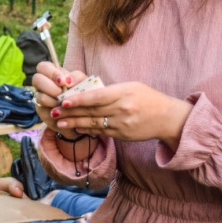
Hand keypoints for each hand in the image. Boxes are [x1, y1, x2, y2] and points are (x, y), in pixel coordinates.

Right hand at [32, 61, 86, 136]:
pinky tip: (63, 113)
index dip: (51, 73)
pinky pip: (43, 110)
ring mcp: (40, 97)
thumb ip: (77, 77)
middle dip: (51, 87)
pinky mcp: (41, 111)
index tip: (62, 81)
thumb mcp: (83, 83)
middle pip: (36, 79)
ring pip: (40, 97)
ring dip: (53, 101)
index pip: (43, 67)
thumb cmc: (82, 93)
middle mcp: (43, 84)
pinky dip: (55, 112)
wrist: (84, 113)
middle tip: (62, 94)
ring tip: (65, 105)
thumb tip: (67, 80)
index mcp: (52, 74)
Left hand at [53, 81, 191, 149]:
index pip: (96, 97)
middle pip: (91, 111)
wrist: (167, 118)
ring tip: (59, 121)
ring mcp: (122, 125)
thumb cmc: (148, 98)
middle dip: (70, 112)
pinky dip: (88, 130)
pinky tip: (76, 128)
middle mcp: (121, 110)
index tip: (64, 100)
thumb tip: (87, 92)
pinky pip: (101, 132)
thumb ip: (110, 90)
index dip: (79, 99)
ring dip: (75, 123)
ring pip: (93, 124)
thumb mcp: (131, 87)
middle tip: (54, 111)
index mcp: (123, 93)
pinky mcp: (122, 135)